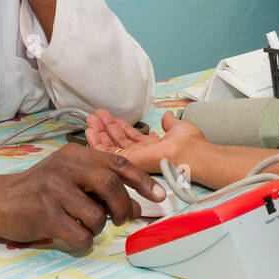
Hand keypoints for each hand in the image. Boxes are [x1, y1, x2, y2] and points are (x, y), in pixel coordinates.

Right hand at [0, 142, 165, 252]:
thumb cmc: (41, 191)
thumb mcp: (73, 181)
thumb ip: (103, 190)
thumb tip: (137, 207)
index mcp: (77, 154)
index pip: (118, 163)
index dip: (143, 180)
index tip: (159, 196)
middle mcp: (65, 167)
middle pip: (111, 185)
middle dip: (122, 207)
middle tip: (120, 220)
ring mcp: (53, 189)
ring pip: (96, 214)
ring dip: (98, 227)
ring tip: (84, 227)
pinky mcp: (43, 213)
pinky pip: (78, 235)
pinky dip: (82, 243)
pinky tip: (72, 239)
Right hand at [85, 109, 204, 173]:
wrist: (189, 153)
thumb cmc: (189, 144)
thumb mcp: (178, 127)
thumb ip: (170, 123)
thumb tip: (167, 116)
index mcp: (152, 147)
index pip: (131, 137)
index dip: (120, 126)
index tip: (111, 118)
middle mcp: (141, 154)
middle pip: (118, 140)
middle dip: (106, 127)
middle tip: (96, 116)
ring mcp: (133, 158)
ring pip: (110, 146)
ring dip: (99, 132)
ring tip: (91, 119)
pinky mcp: (126, 162)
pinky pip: (106, 153)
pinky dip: (96, 142)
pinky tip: (89, 131)